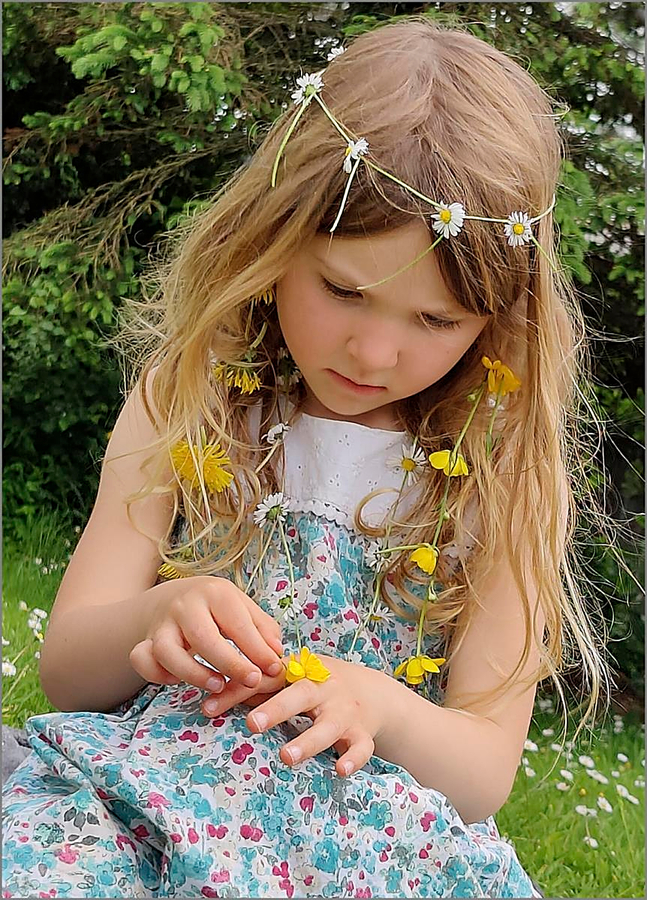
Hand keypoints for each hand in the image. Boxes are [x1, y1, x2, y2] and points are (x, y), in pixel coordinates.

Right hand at [129, 576, 283, 694]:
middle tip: (252, 681)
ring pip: (167, 652)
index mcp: (215, 592)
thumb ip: (264, 629)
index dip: (258, 650)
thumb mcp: (243, 608)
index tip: (273, 669)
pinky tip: (178, 680)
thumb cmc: (218, 608)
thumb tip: (276, 654)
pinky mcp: (144, 641)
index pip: (238, 623)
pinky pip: (142, 661)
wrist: (174, 597)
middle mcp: (185, 605)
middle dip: (230, 664)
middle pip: (203, 638)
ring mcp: (162, 624)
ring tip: (218, 686)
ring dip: (193, 674)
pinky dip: (157, 675)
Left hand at [201, 653, 389, 777]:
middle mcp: (324, 688)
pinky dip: (353, 758)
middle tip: (252, 723)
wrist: (374, 692)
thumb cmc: (320, 688)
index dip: (238, 690)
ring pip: (328, 725)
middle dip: (276, 708)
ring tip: (287, 757)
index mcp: (301, 672)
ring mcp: (345, 711)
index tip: (209, 708)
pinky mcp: (363, 733)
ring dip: (308, 740)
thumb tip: (214, 696)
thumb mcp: (292, 680)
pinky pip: (361, 746)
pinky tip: (340, 770)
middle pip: (300, 694)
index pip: (266, 677)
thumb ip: (260, 688)